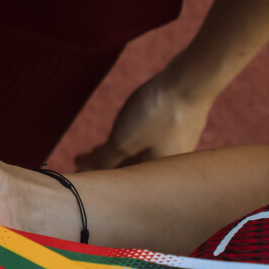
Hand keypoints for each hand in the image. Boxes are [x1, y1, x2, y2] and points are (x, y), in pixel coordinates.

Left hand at [77, 68, 213, 170]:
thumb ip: (104, 160)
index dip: (99, 181)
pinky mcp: (177, 132)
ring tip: (93, 151)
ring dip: (116, 156)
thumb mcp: (124, 141)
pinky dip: (130, 144)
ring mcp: (176, 149)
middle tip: (80, 161)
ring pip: (140, 158)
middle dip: (106, 168)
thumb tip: (84, 173)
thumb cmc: (158, 114)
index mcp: (160, 178)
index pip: (124, 187)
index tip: (77, 174)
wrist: (191, 82)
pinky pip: (149, 144)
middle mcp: (171, 169)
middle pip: (133, 174)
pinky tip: (121, 136)